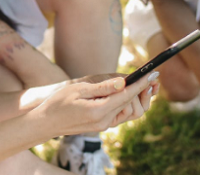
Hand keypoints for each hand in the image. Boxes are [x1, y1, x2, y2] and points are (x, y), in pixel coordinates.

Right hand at [34, 76, 155, 136]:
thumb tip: (123, 81)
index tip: (154, 74)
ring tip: (142, 82)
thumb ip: (103, 87)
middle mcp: (105, 121)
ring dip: (137, 97)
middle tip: (150, 76)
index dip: (142, 83)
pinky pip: (121, 114)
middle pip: (133, 106)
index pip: (126, 96)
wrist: (46, 122)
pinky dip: (128, 102)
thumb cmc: (58, 102)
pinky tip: (129, 91)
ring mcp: (104, 125)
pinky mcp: (102, 125)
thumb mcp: (79, 89)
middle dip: (143, 91)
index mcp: (98, 111)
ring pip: (130, 113)